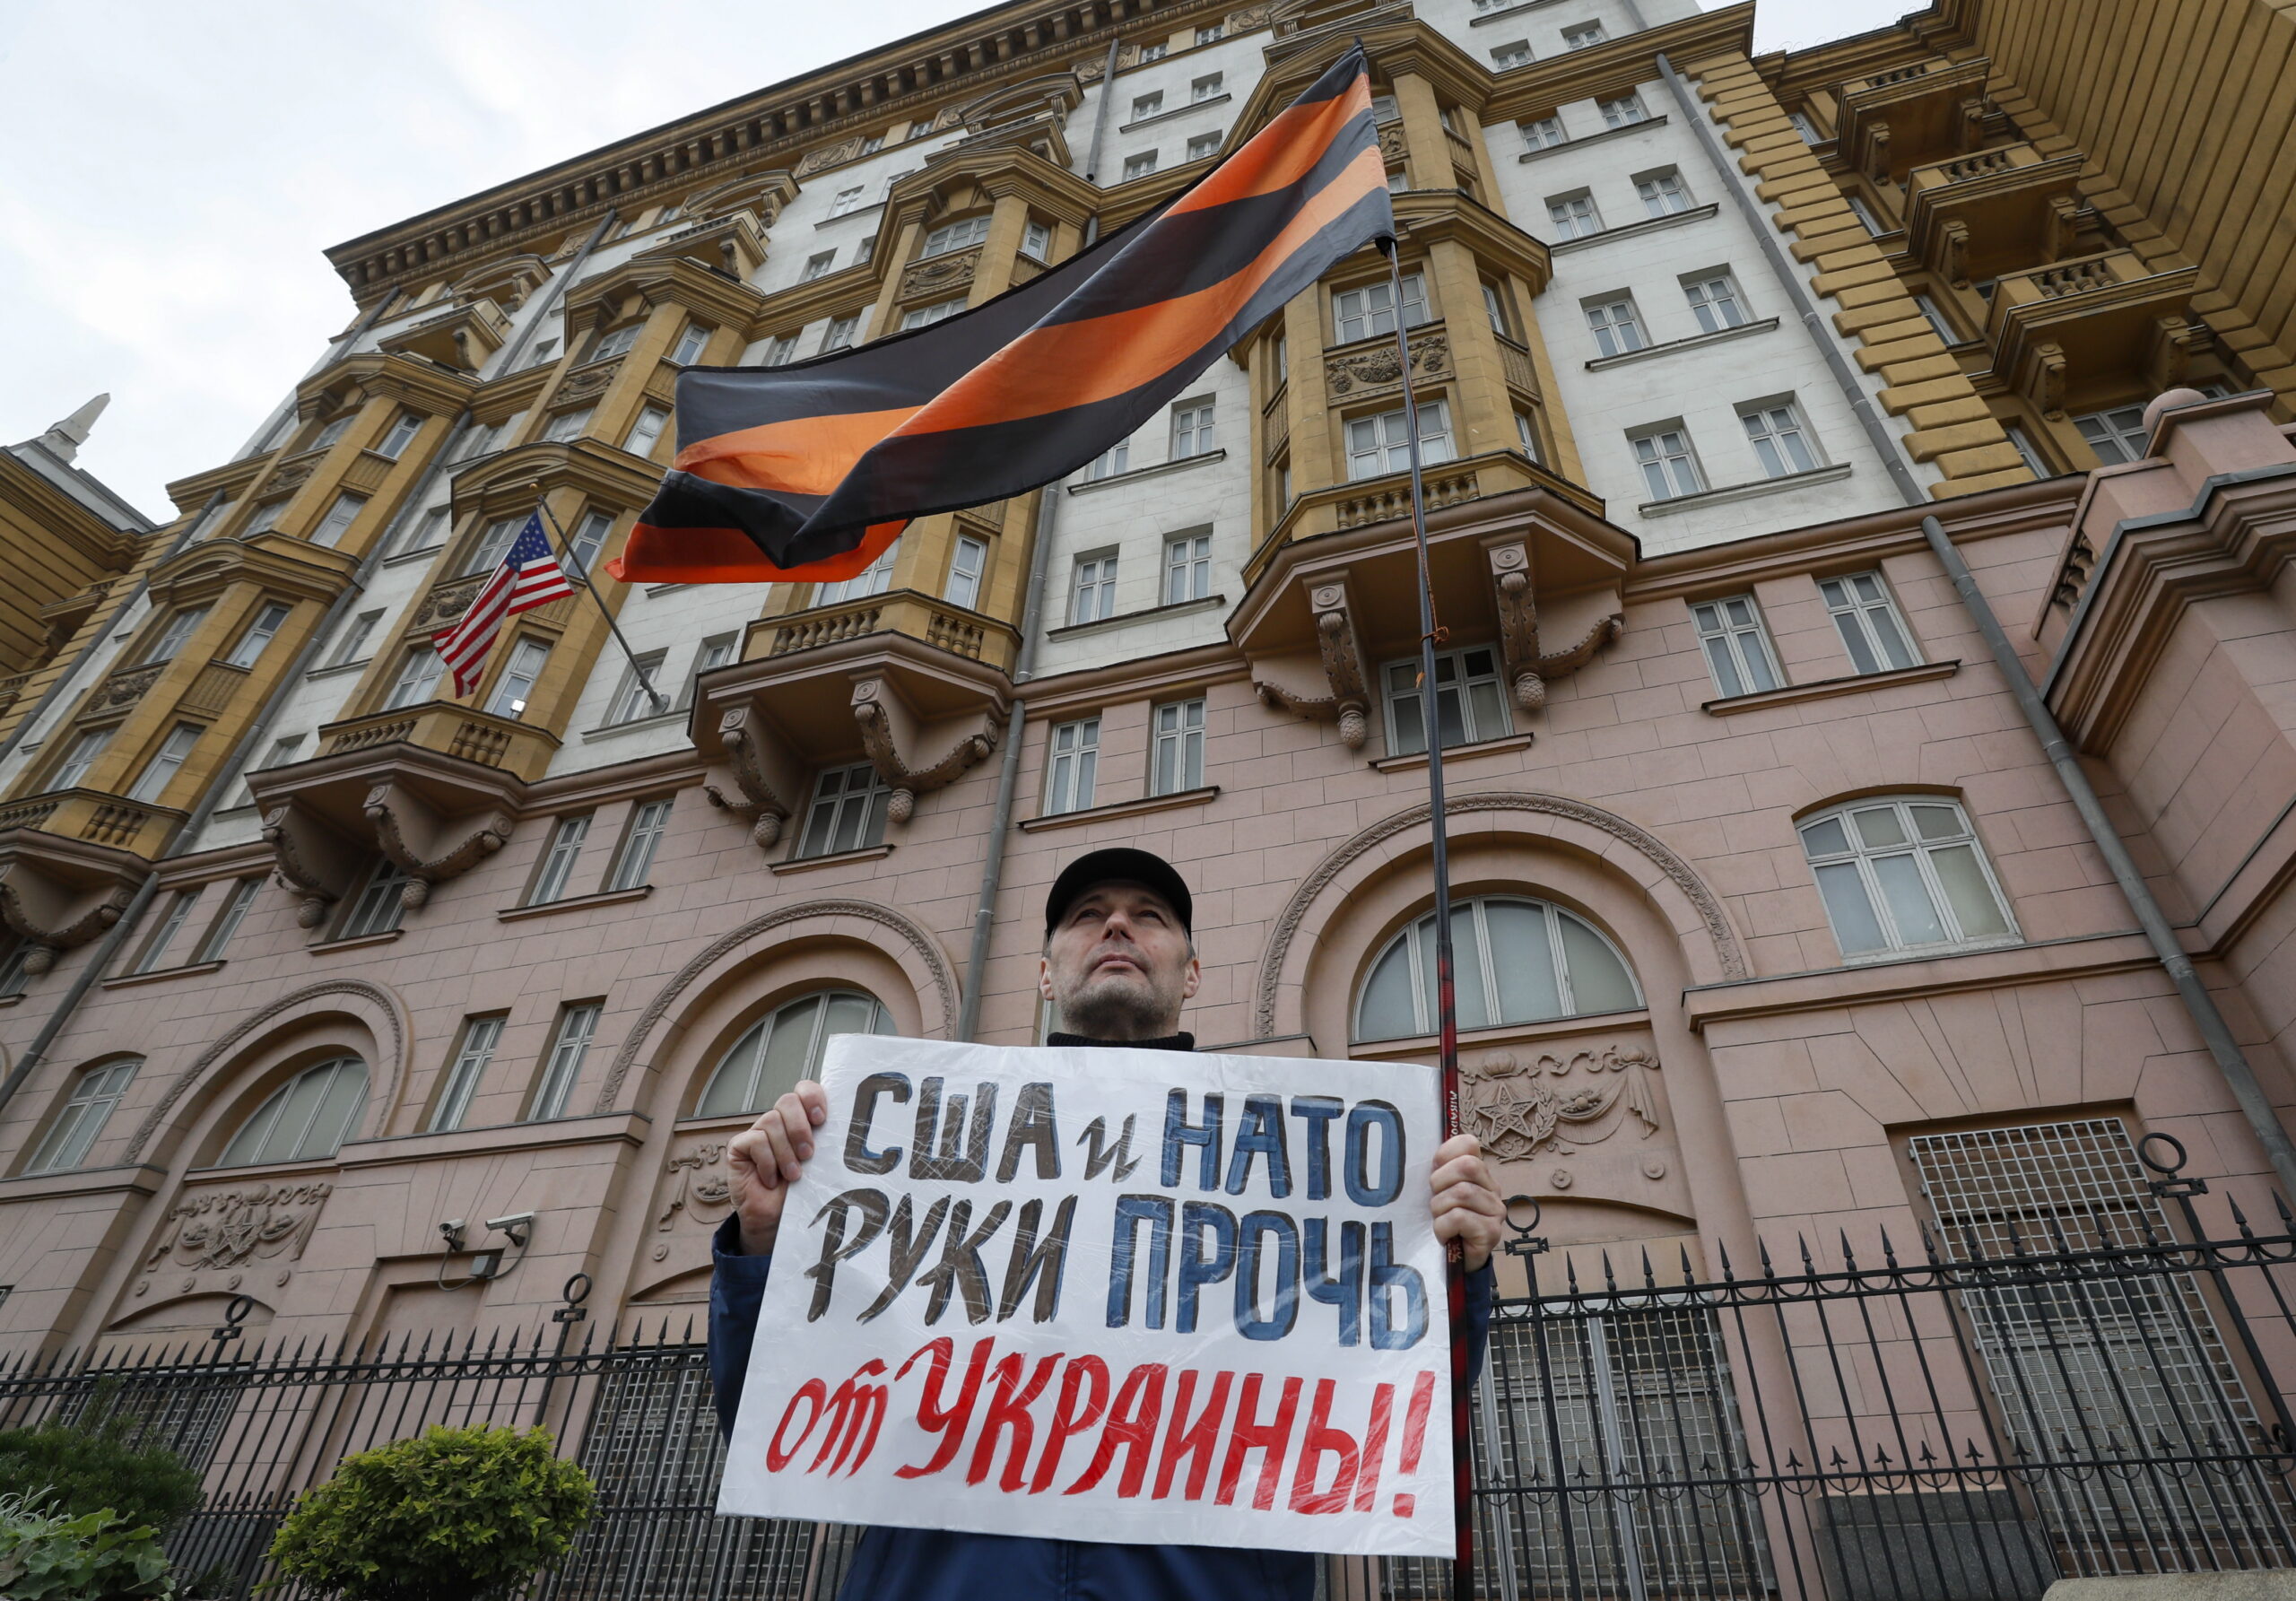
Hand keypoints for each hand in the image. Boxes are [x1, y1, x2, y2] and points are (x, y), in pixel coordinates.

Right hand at [727, 1082, 829, 1256]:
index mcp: (802, 1120)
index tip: (821, 1118)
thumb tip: (849, 1128)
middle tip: (808, 1154)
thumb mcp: (821, 1165)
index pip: (805, 1090)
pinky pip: (754, 1140)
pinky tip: (771, 1180)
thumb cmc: (803, 1192)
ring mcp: (758, 1133)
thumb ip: (828, 1143)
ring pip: (771, 1121)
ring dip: (785, 1152)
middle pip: (787, 1101)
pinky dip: (766, 1161)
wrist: (777, 1222)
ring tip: (793, 1175)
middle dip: (800, 1127)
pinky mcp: (739, 1147)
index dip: (812, 1097)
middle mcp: (779, 1122)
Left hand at [1429, 1132, 1502, 1271]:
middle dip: (1440, 1182)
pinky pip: (1460, 1217)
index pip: (1469, 1144)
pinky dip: (1443, 1226)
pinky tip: (1444, 1235)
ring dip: (1440, 1208)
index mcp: (1479, 1174)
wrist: (1458, 1262)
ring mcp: (1495, 1210)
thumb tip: (1420, 1147)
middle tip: (1435, 1201)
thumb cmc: (1445, 1223)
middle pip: (1467, 1166)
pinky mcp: (1491, 1232)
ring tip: (1439, 1220)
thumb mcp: (1440, 1193)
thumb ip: (1439, 1172)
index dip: (1446, 1153)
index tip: (1434, 1171)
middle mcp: (1493, 1189)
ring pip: (1462, 1193)